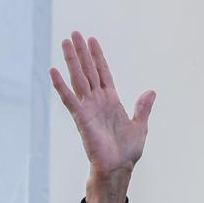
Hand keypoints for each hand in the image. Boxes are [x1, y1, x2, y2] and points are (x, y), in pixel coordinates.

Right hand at [49, 32, 155, 202]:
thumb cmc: (127, 152)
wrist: (118, 168)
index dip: (97, 57)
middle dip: (81, 52)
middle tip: (74, 33)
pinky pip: (69, 98)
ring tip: (65, 42)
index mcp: (111, 101)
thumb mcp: (140, 126)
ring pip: (78, 78)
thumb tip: (150, 92)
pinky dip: (61, 85)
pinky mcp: (81, 117)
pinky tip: (53, 71)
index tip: (92, 40)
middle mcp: (97, 101)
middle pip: (88, 70)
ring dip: (71, 61)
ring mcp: (88, 108)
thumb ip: (142, 108)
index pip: (102, 73)